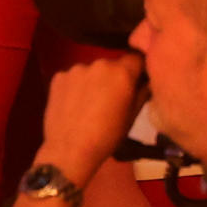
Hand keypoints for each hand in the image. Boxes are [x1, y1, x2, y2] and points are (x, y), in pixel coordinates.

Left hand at [40, 49, 145, 182]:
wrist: (70, 148)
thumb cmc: (108, 135)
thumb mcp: (132, 116)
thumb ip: (142, 92)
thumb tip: (148, 80)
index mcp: (120, 72)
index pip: (136, 57)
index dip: (139, 68)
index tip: (138, 80)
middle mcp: (97, 64)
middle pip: (112, 64)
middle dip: (115, 76)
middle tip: (113, 97)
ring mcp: (75, 69)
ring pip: (91, 70)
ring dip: (95, 80)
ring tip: (91, 102)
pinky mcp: (58, 76)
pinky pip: (73, 76)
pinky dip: (77, 85)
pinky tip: (75, 103)